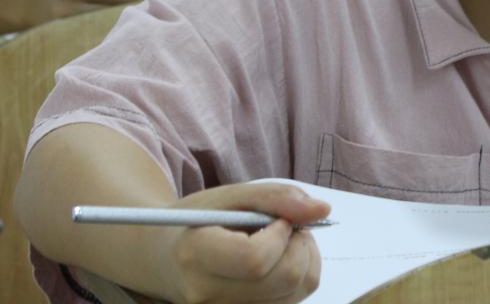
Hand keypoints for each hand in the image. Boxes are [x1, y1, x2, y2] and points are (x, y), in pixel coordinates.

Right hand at [157, 182, 329, 303]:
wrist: (166, 259)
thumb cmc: (200, 222)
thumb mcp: (231, 197)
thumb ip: (276, 198)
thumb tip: (322, 211)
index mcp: (196, 256)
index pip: (255, 260)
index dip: (280, 235)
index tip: (279, 220)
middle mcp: (208, 296)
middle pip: (285, 278)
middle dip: (300, 245)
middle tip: (287, 227)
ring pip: (296, 292)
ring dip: (302, 260)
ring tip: (278, 243)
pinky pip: (291, 302)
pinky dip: (297, 278)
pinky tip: (277, 263)